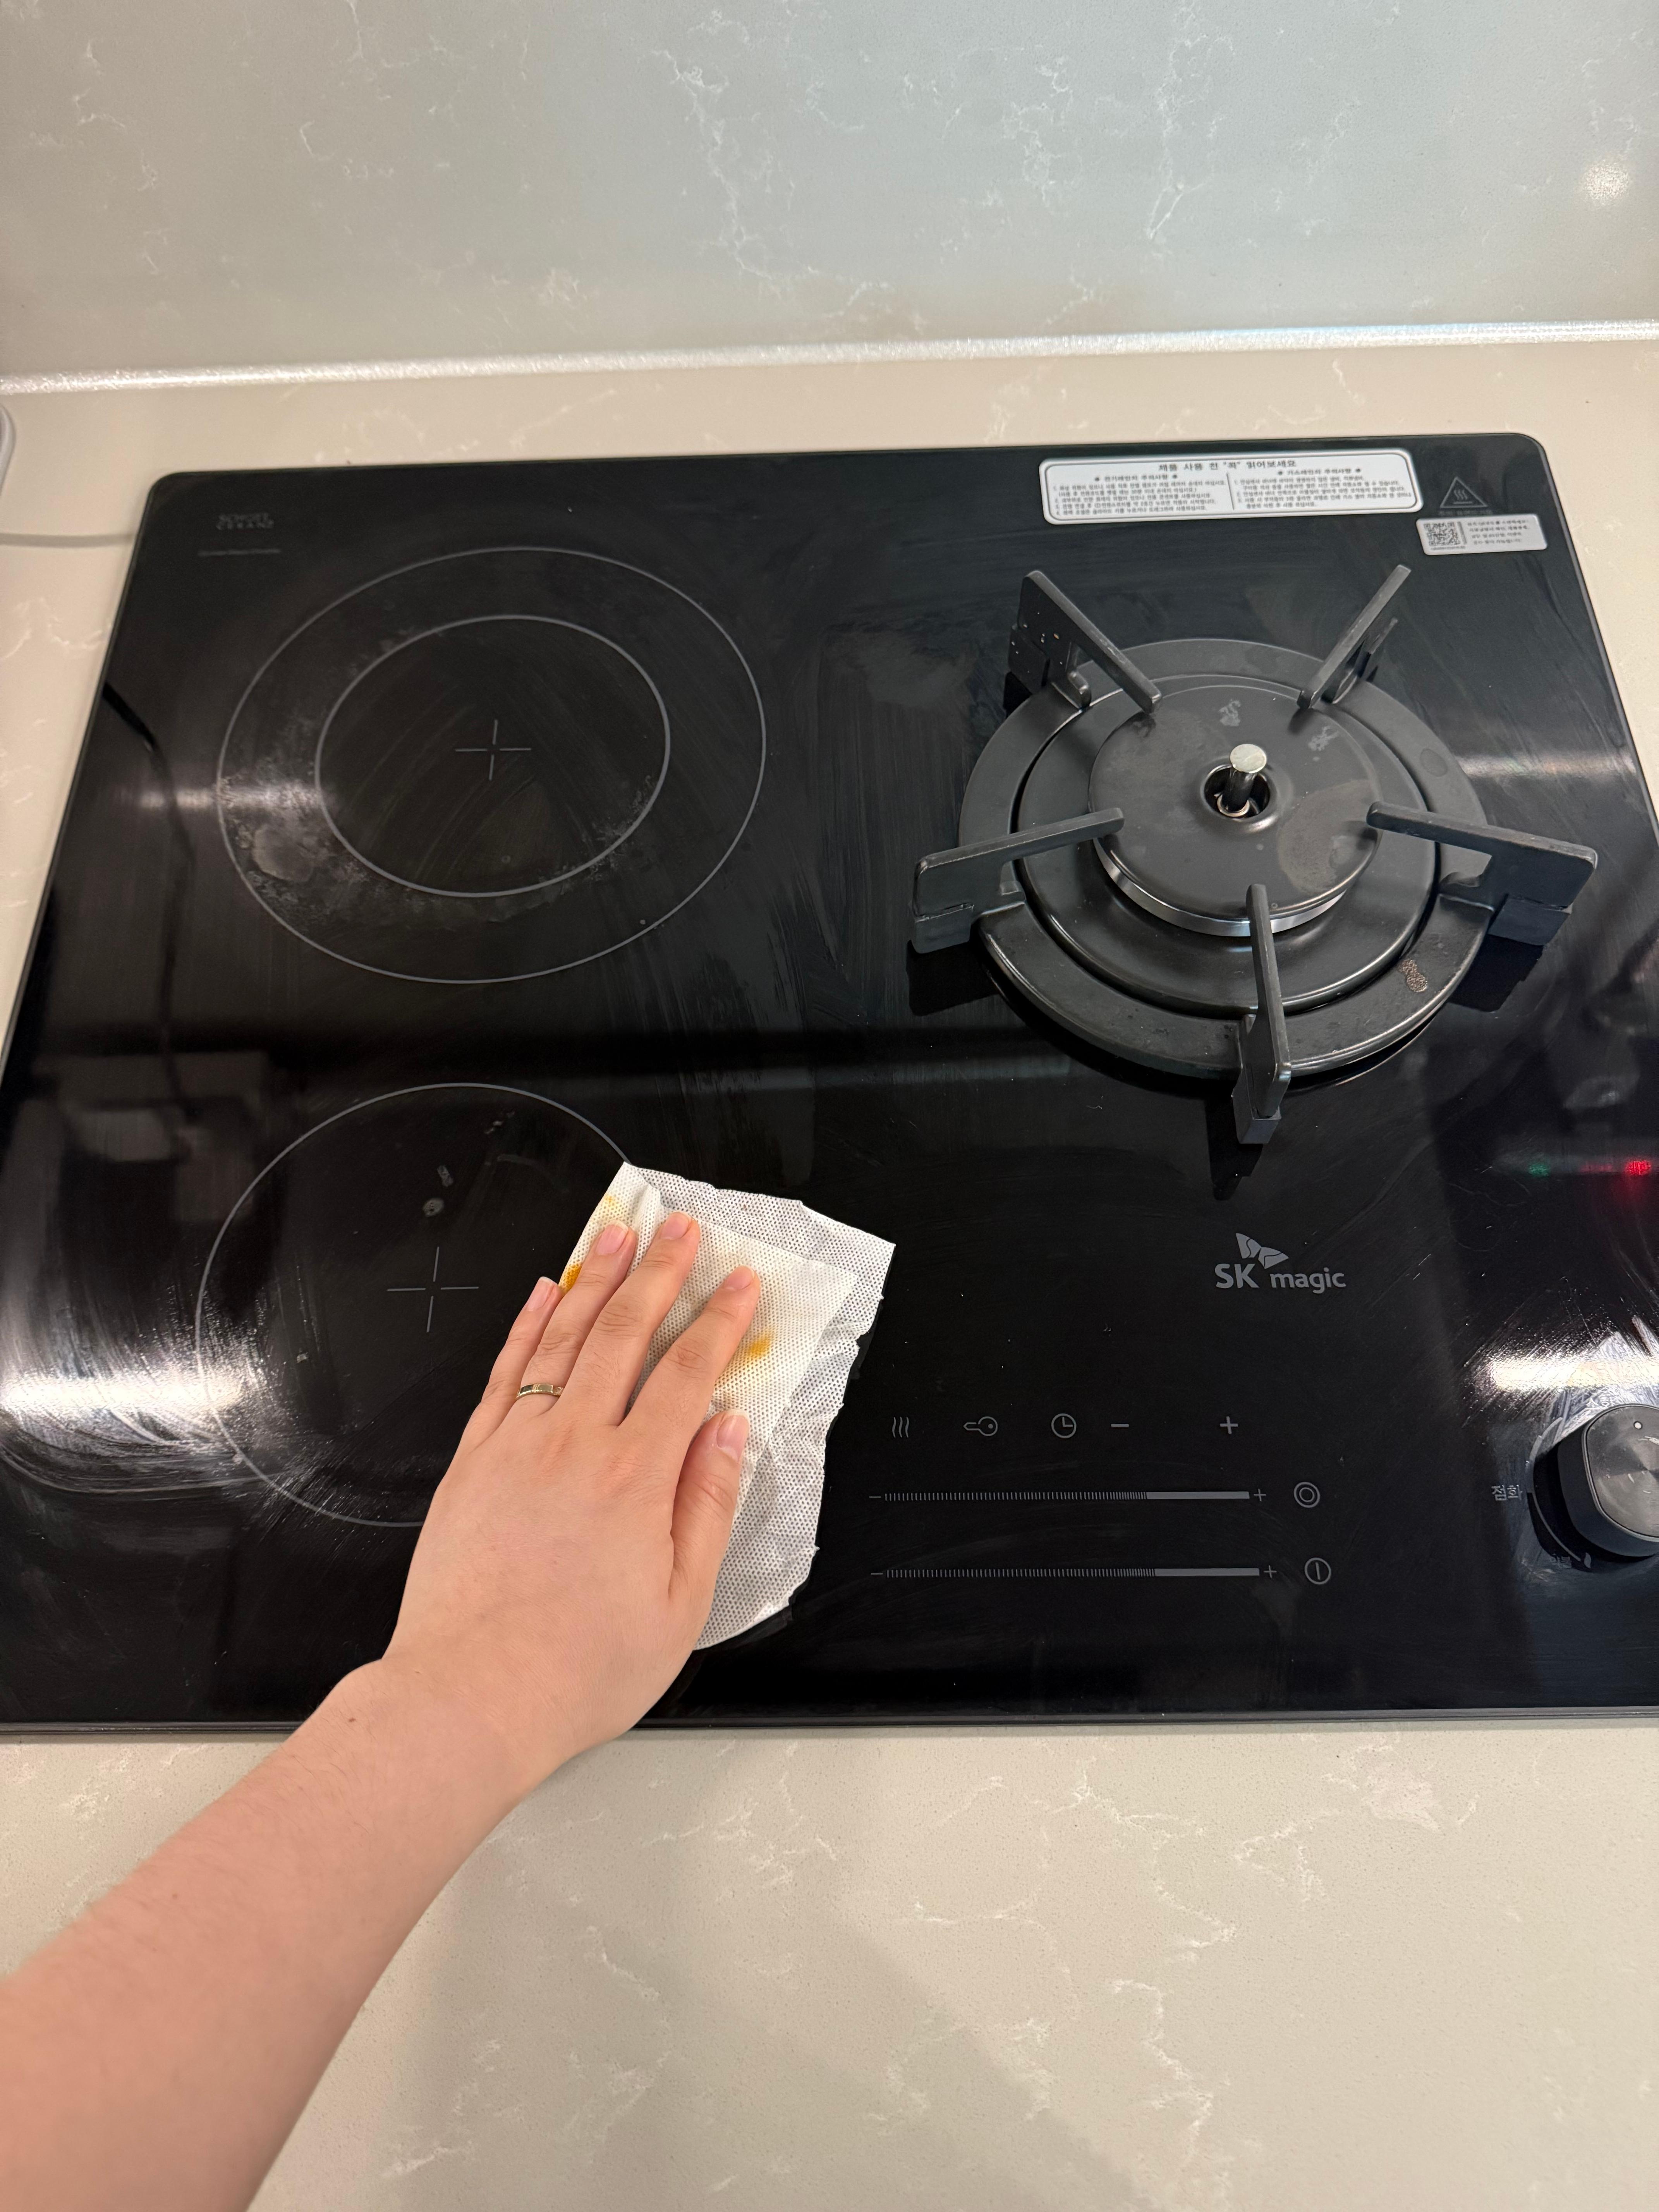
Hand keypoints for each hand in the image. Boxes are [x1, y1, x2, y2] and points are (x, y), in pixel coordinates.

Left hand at [377, 1213, 759, 1802]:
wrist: (471, 1697)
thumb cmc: (580, 1668)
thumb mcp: (681, 1603)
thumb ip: (708, 1504)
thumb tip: (728, 1428)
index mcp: (635, 1478)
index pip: (688, 1373)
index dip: (719, 1321)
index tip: (740, 1281)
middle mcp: (575, 1445)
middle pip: (624, 1335)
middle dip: (658, 1274)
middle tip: (679, 1229)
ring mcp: (516, 1447)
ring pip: (562, 1339)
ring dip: (594, 1280)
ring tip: (616, 1234)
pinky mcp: (473, 1462)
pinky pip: (504, 1375)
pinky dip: (526, 1327)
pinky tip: (544, 1294)